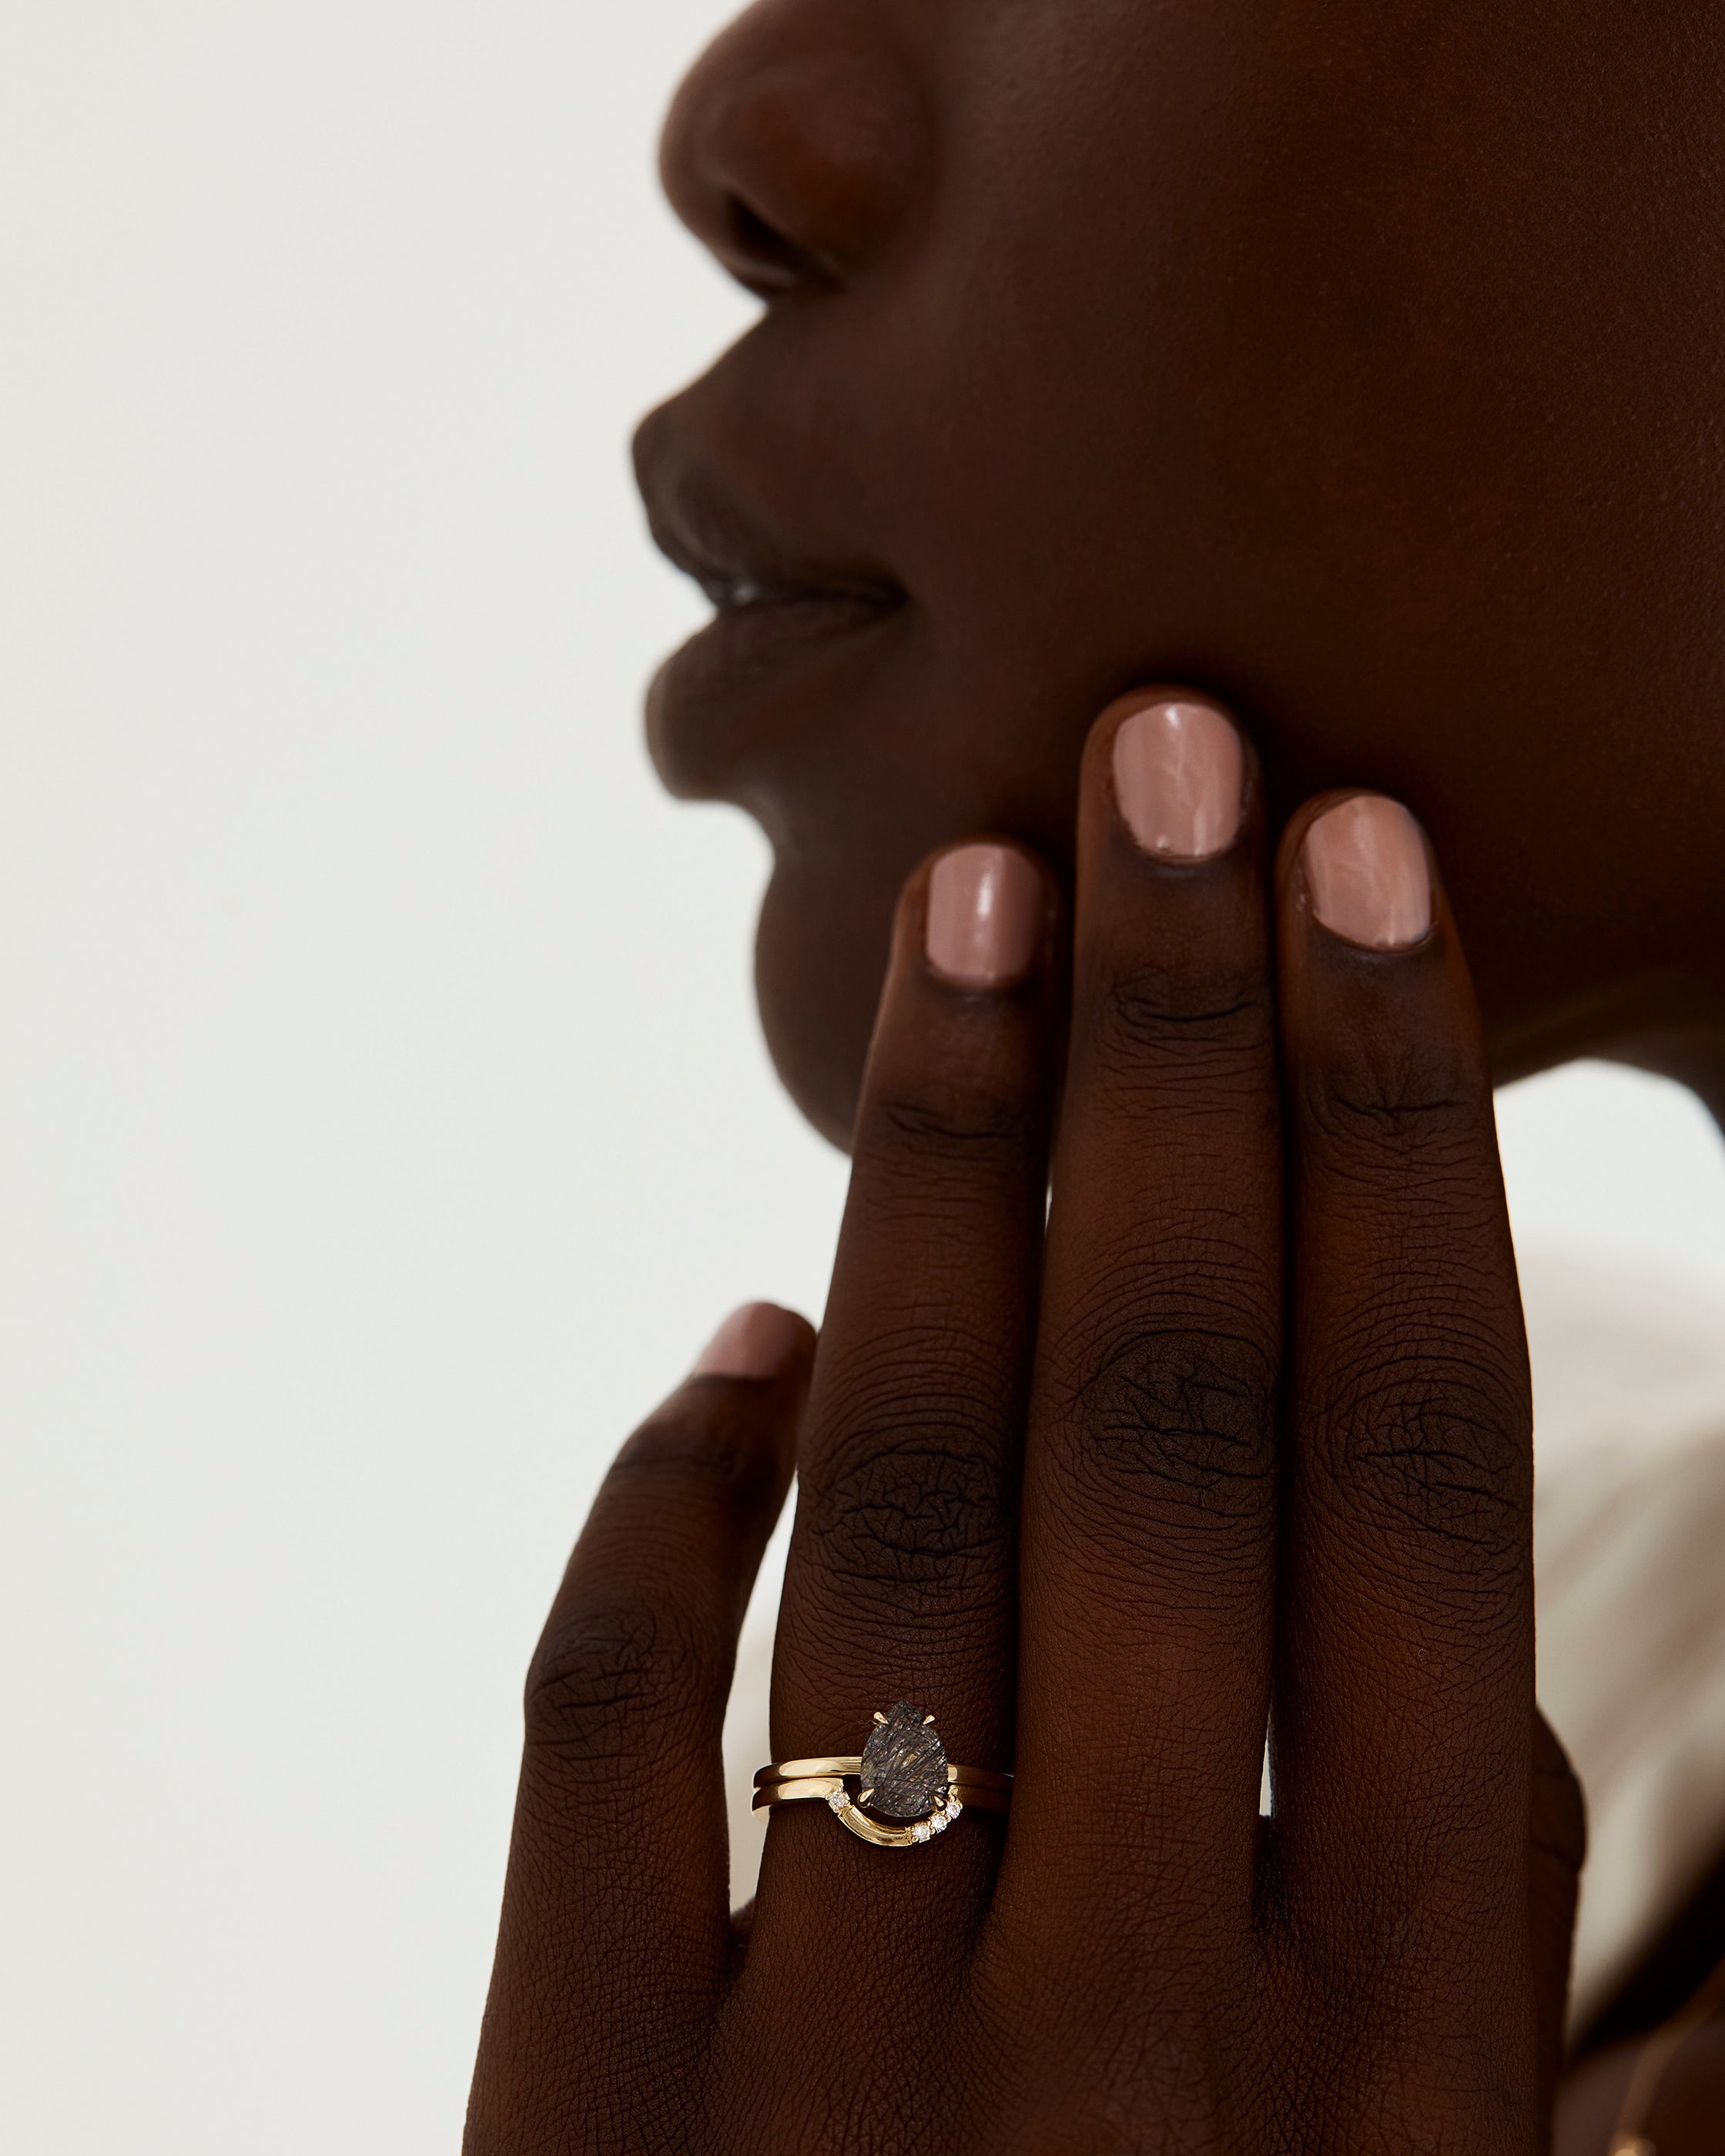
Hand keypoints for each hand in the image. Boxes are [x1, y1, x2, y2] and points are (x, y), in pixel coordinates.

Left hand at [465, 692, 1584, 2151]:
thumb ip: (1531, 1972)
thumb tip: (1502, 1659)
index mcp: (1408, 2048)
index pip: (1402, 1468)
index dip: (1391, 1139)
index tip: (1365, 878)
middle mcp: (1148, 2021)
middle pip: (1165, 1417)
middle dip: (1182, 1048)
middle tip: (1170, 753)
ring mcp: (842, 2071)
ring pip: (898, 1504)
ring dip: (939, 1175)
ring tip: (985, 904)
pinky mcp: (588, 2126)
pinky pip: (619, 1717)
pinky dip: (668, 1498)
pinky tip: (729, 1338)